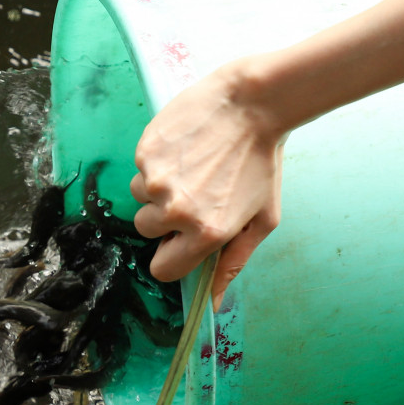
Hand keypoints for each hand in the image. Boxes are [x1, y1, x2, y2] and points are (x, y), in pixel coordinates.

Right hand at [128, 60, 284, 305]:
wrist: (253, 103)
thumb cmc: (263, 162)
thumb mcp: (262, 219)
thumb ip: (235, 261)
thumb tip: (214, 302)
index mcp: (207, 233)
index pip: (163, 270)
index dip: (170, 255)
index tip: (179, 242)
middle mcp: (177, 211)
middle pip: (147, 231)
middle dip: (166, 217)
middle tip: (195, 191)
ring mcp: (158, 180)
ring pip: (140, 198)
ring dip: (159, 187)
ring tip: (192, 165)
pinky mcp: (146, 152)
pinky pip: (140, 168)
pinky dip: (157, 161)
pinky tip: (186, 146)